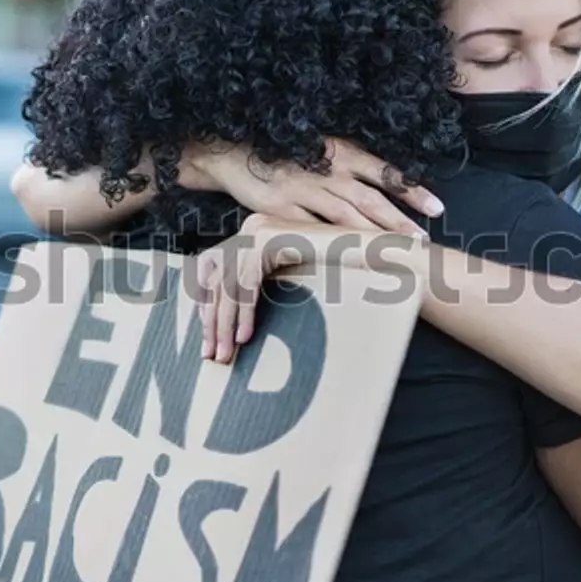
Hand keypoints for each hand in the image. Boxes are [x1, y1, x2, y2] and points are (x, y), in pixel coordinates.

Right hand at [187, 137, 444, 234]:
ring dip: (370, 236)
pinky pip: (308, 231)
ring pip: (343, 216)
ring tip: (395, 255)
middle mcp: (325, 169)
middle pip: (369, 199)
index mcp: (340, 152)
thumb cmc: (285, 155)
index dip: (412, 190)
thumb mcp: (321, 151)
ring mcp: (302, 189)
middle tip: (423, 243)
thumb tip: (384, 193)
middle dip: (398, 222)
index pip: (384, 172)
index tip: (439, 209)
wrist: (232, 152)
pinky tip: (345, 261)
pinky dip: (328, 246)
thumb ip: (350, 171)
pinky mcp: (279, 207)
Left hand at [193, 213, 428, 362]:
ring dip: (224, 324)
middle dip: (212, 321)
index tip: (209, 339)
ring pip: (228, 284)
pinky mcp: (271, 239)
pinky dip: (244, 313)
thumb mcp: (289, 279)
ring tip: (226, 354)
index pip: (215, 273)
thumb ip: (262, 285)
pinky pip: (247, 283)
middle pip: (217, 279)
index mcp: (253, 234)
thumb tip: (230, 319)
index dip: (207, 307)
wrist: (374, 257)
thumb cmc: (338, 273)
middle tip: (211, 354)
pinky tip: (245, 337)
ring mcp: (259, 229)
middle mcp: (251, 226)